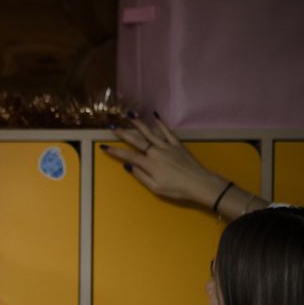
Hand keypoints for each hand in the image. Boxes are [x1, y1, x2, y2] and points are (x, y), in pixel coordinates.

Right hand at [101, 115, 226, 207]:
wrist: (199, 183)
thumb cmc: (177, 189)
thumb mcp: (156, 188)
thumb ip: (141, 176)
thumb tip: (128, 166)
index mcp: (149, 164)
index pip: (128, 156)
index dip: (115, 152)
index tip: (103, 146)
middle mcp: (156, 152)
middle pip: (136, 140)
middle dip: (123, 133)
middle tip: (112, 126)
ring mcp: (167, 146)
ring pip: (150, 132)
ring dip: (138, 123)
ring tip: (129, 114)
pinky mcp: (177, 144)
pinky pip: (167, 131)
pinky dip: (160, 123)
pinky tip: (154, 115)